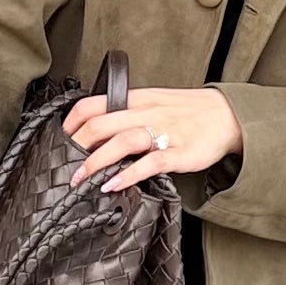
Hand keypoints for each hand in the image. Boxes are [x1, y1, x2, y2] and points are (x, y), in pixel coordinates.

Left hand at [65, 84, 242, 194]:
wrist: (227, 115)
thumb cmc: (188, 111)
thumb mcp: (153, 103)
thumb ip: (127, 114)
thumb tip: (96, 132)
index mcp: (137, 99)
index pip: (93, 104)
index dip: (71, 122)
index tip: (59, 139)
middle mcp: (146, 113)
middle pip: (102, 124)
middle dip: (77, 146)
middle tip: (64, 165)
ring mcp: (163, 132)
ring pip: (122, 141)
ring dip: (96, 161)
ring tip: (81, 178)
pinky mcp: (179, 153)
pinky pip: (150, 163)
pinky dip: (129, 174)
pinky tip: (113, 184)